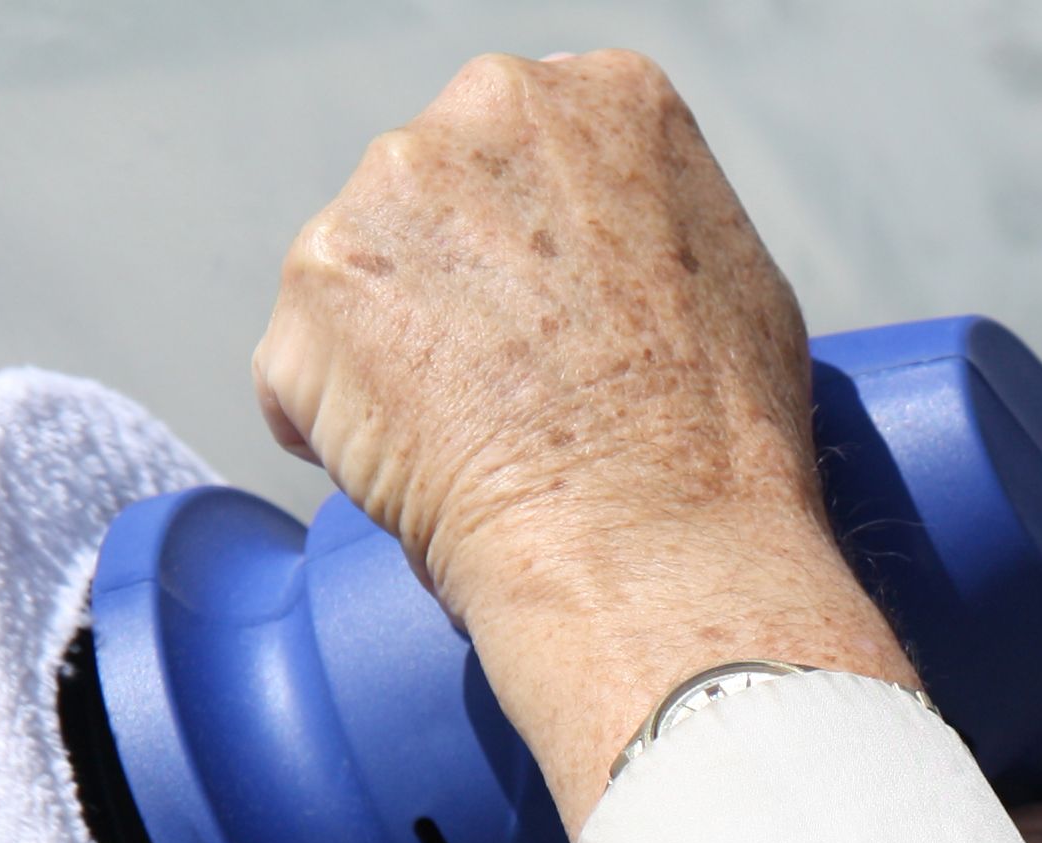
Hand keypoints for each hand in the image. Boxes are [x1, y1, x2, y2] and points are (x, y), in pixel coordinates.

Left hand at [252, 52, 910, 825]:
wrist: (653, 546)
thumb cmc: (724, 446)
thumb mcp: (740, 284)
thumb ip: (655, 220)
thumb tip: (615, 249)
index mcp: (604, 95)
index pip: (534, 142)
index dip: (542, 237)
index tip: (560, 311)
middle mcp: (484, 110)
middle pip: (438, 190)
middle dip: (457, 277)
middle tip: (516, 386)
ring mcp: (387, 191)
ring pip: (365, 268)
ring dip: (393, 344)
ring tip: (476, 438)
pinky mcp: (314, 285)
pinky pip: (301, 361)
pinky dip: (337, 423)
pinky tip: (416, 471)